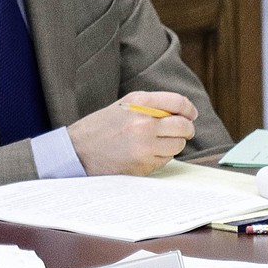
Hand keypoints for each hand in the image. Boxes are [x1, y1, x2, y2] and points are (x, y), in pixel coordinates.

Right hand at [67, 91, 197, 176]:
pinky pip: (166, 160)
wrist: (77, 151)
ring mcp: (145, 146)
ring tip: (157, 143)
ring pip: (178, 145)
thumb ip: (152, 106)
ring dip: (173, 144)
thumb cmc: (100, 127)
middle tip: (183, 131)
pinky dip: (161, 157)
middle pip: (183, 126)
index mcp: (139, 103)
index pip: (178, 102)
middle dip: (186, 129)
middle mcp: (144, 123)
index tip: (190, 114)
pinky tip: (146, 154)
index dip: (189, 109)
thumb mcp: (124, 106)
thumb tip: (182, 112)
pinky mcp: (144, 164)